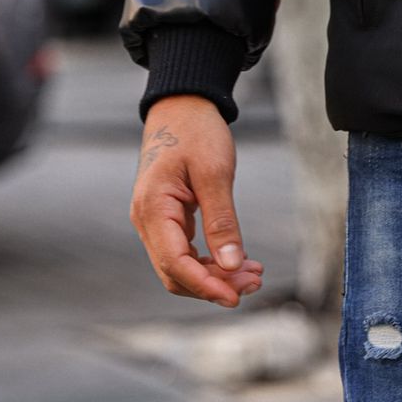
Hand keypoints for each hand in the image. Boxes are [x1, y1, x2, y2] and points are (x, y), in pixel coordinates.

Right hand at [130, 95, 263, 307]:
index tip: (235, 296)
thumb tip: (231, 265)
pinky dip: (210, 260)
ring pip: (181, 265)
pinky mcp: (167, 219)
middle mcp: (147, 221)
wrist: (182, 105)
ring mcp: (154, 222)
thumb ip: (221, 220)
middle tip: (255, 281)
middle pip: (176, 272)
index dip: (205, 286)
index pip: (175, 264)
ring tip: (253, 273)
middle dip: (214, 283)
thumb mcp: (214, 172)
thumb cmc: (197, 131)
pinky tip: (238, 260)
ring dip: (215, 274)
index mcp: (153, 209)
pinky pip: (185, 251)